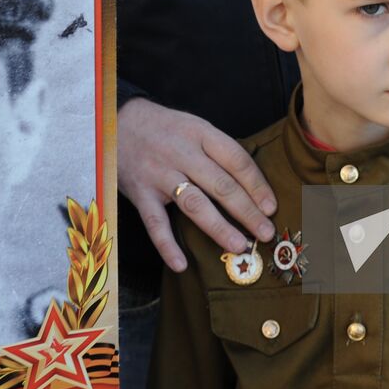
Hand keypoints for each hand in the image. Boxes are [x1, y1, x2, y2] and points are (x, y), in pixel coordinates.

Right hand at [117, 98, 276, 272]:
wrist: (117, 124)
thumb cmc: (165, 129)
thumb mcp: (194, 127)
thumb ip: (218, 151)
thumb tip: (253, 185)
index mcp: (200, 134)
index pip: (235, 159)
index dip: (257, 184)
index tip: (272, 207)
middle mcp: (182, 153)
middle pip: (220, 184)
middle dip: (246, 211)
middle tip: (266, 232)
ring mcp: (160, 174)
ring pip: (194, 204)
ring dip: (219, 228)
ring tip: (240, 246)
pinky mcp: (140, 193)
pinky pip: (155, 223)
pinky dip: (167, 245)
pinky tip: (182, 264)